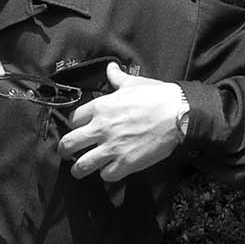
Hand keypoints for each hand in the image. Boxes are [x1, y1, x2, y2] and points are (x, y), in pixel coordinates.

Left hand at [57, 63, 188, 180]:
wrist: (179, 113)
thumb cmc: (157, 96)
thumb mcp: (133, 83)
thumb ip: (117, 78)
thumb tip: (111, 67)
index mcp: (100, 107)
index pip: (72, 120)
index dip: (74, 126)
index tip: (78, 130)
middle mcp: (101, 128)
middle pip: (68, 144)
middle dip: (65, 150)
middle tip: (67, 153)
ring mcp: (112, 147)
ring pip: (82, 166)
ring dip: (79, 169)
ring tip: (79, 171)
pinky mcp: (126, 163)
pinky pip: (106, 175)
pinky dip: (106, 174)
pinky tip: (109, 170)